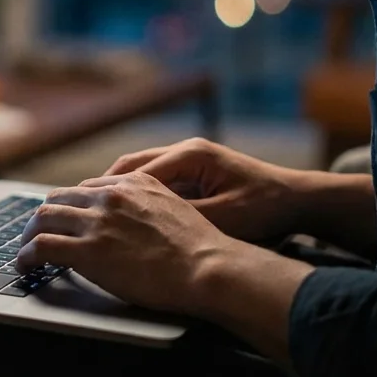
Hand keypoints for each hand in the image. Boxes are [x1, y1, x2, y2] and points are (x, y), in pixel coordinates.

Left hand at [16, 172, 235, 316]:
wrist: (206, 267)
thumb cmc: (199, 248)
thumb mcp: (175, 208)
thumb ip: (148, 205)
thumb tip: (135, 219)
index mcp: (132, 183)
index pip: (86, 188)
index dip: (71, 206)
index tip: (66, 220)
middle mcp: (110, 196)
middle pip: (58, 198)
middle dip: (45, 217)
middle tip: (38, 234)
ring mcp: (97, 222)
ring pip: (43, 218)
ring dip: (29, 235)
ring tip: (27, 251)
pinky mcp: (88, 251)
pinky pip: (42, 247)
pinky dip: (27, 255)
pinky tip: (25, 265)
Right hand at [104, 138, 304, 243]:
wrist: (298, 199)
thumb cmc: (265, 208)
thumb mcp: (224, 217)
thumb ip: (183, 217)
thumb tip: (140, 226)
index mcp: (190, 155)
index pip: (136, 169)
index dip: (107, 189)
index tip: (84, 207)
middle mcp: (186, 150)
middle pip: (132, 165)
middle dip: (104, 187)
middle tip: (77, 207)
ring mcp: (190, 159)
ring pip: (141, 172)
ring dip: (119, 191)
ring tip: (94, 213)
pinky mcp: (195, 172)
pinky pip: (157, 181)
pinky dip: (138, 195)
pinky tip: (125, 216)